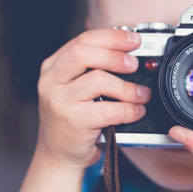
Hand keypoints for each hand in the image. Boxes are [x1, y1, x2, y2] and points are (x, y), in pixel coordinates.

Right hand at [36, 29, 151, 170]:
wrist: (58, 154)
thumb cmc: (71, 118)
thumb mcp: (71, 87)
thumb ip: (90, 68)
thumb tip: (126, 51)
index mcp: (52, 67)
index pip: (82, 40)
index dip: (111, 37)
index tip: (133, 40)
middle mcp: (52, 82)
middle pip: (84, 54)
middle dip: (115, 55)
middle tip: (134, 64)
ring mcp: (60, 102)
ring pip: (98, 80)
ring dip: (127, 86)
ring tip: (140, 94)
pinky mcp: (74, 121)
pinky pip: (108, 110)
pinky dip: (128, 109)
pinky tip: (135, 111)